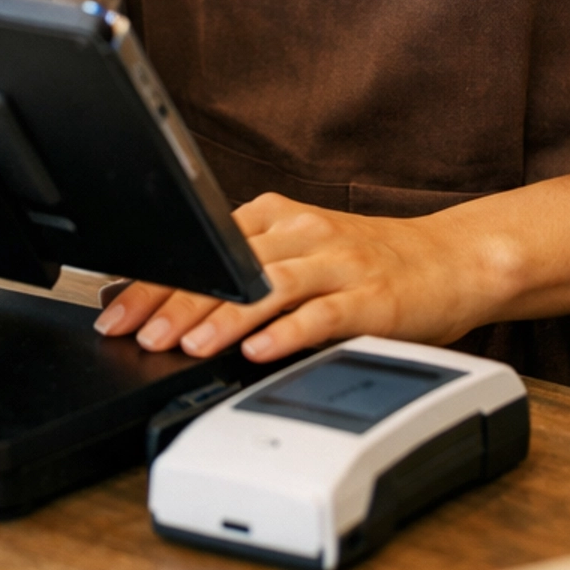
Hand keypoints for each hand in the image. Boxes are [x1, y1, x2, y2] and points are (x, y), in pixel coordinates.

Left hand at [95, 191, 499, 367]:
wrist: (453, 260)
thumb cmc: (369, 265)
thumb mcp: (301, 254)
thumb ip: (246, 272)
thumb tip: (171, 309)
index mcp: (277, 218)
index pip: (202, 246)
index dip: (154, 280)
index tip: (115, 311)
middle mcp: (305, 233)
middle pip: (229, 264)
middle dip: (175, 302)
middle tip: (137, 334)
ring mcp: (340, 263)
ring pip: (270, 286)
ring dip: (224, 318)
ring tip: (187, 346)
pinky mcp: (373, 298)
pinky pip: (324, 314)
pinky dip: (288, 333)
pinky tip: (259, 351)